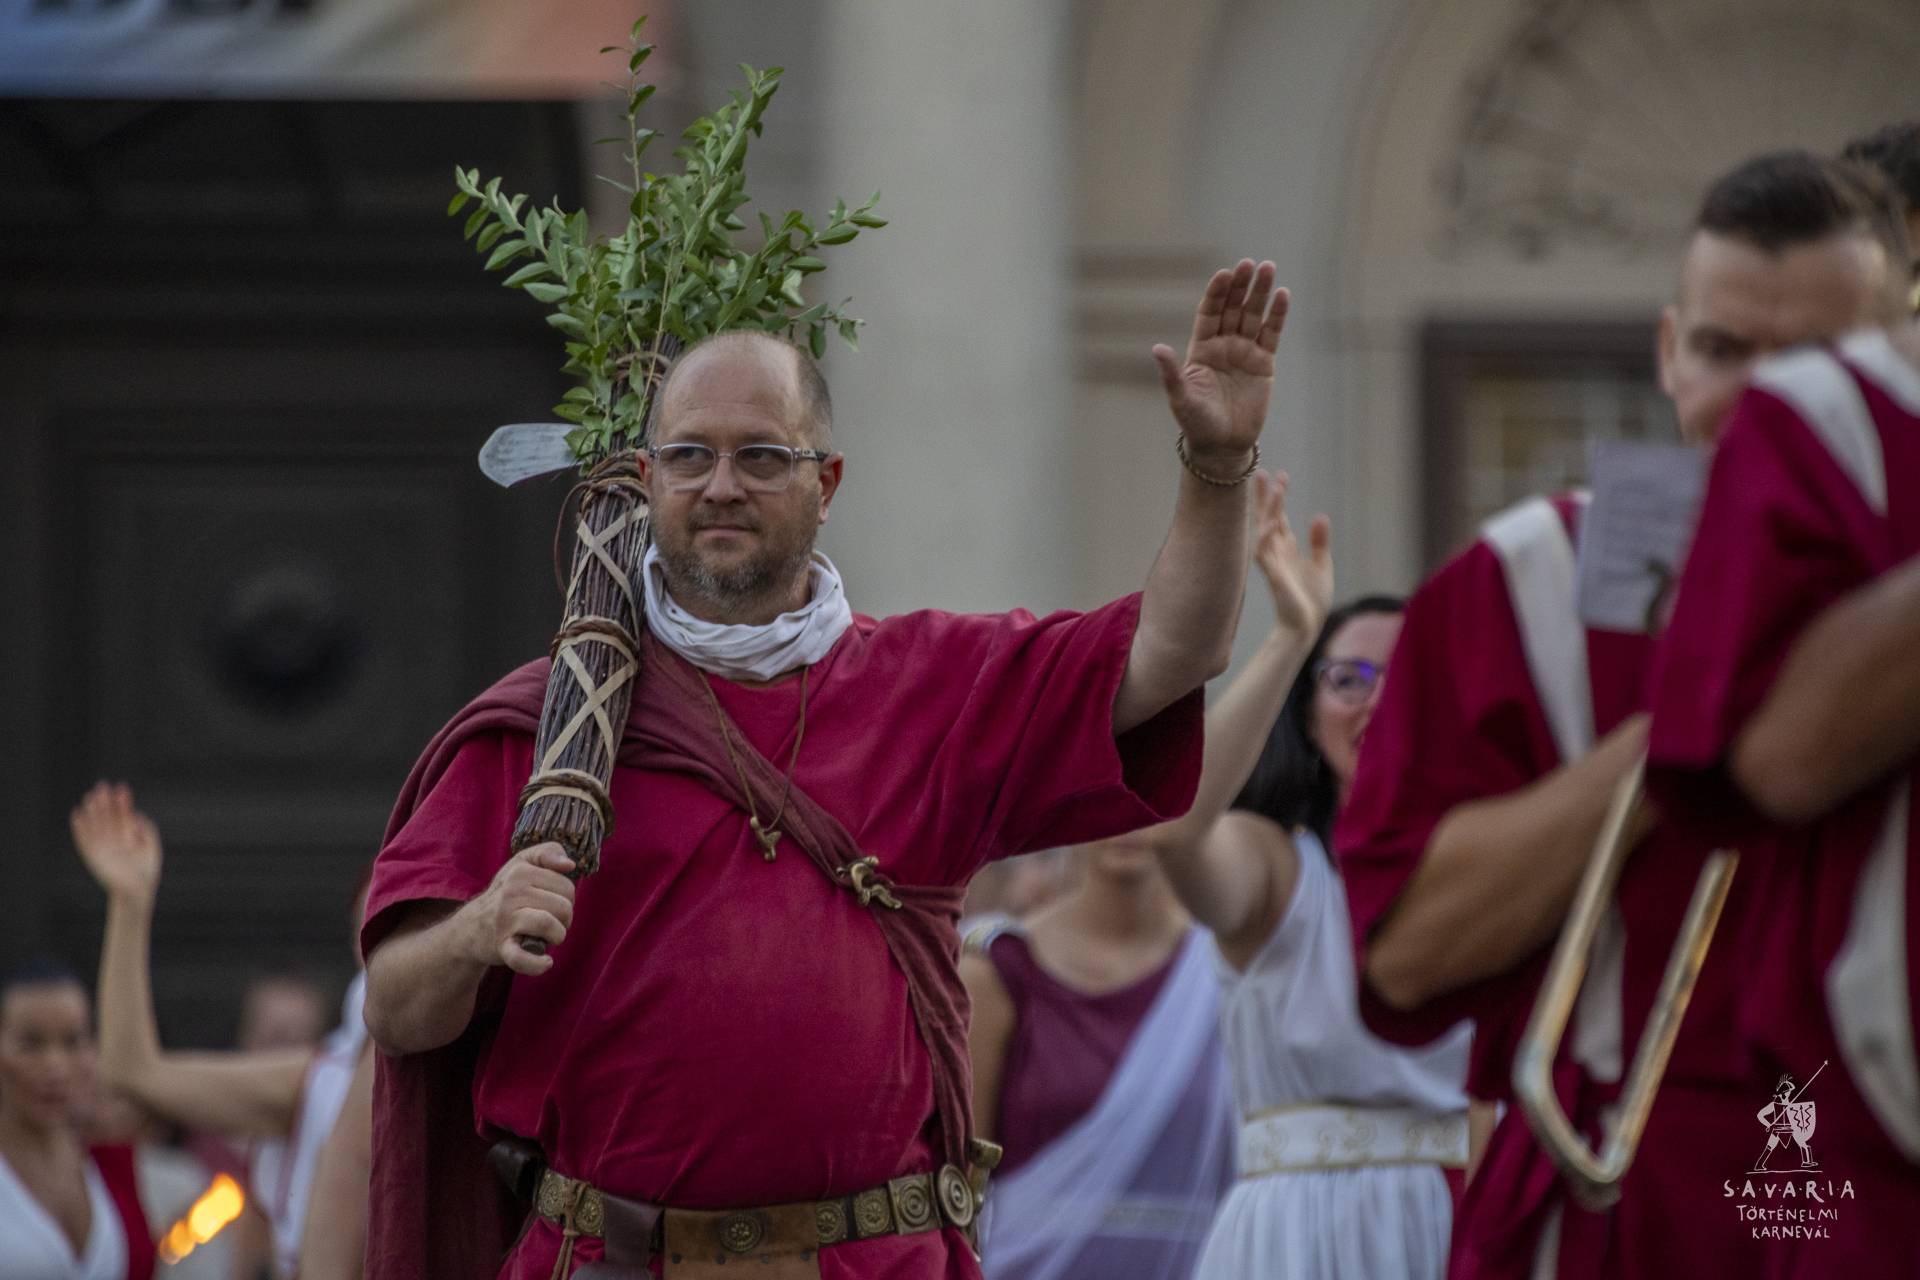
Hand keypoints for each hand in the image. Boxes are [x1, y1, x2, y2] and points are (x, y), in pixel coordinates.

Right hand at [70, 782, 161, 905]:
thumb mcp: (151, 847)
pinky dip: (80, 828)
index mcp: (129, 835)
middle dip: (106, 802)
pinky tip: (77, 814)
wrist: (136, 891)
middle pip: (109, 817)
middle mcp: (115, 838)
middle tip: (102, 786)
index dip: (122, 801)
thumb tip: (136, 815)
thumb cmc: (146, 870)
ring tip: (90, 797)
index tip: (121, 787)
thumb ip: (146, 829)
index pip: (124, 814)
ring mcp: (103, 847)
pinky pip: (84, 840)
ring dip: (93, 811)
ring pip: (96, 825)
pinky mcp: (92, 856)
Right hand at [459, 844, 576, 975]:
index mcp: (520, 871)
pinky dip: (538, 963)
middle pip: (564, 907)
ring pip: (551, 926)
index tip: (551, 903)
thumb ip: (547, 852)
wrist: (471, 928)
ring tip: (547, 936)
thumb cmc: (506, 894)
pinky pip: (523, 958)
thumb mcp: (523, 864)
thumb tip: (569, 864)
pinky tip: (546, 962)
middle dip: (564, 918)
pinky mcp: (501, 946)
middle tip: (549, 921)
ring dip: (557, 936)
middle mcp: (511, 893)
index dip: (566, 899)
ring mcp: (505, 920)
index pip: (567, 886)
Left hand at [1152, 259, 1290, 465]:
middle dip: (1241, 285)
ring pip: (1254, 315)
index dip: (1217, 293)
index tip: (1225, 274)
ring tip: (1268, 268)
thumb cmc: (1197, 423)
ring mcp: (1245, 352)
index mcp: (1201, 348)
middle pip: (1233, 308)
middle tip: (1250, 263)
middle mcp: (1223, 345)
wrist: (1223, 446)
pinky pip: (1271, 334)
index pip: (1210, 313)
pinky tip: (1282, 295)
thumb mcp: (1181, 398)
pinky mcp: (1264, 363)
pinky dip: (1277, 315)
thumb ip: (1171, 372)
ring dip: (1261, 292)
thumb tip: (1157, 348)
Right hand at [1253, 470, 1331, 641]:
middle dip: (1264, 495)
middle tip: (1262, 471)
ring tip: (1273, 487)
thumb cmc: (1312, 600)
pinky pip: (1265, 550)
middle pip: (1266, 517)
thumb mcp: (1321, 564)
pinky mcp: (1272, 573)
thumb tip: (1319, 515)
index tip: (1279, 476)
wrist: (1307, 626)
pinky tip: (1271, 520)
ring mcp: (1272, 561)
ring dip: (1268, 508)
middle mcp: (1276, 551)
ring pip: (1265, 528)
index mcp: (1287, 548)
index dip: (1277, 497)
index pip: (1278, 517)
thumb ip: (1319, 541)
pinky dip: (1266, 535)